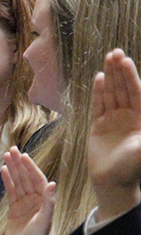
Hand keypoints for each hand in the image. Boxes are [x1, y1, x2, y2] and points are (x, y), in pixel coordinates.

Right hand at [2, 146, 54, 234]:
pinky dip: (7, 180)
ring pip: (18, 181)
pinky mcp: (14, 207)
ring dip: (12, 168)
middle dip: (19, 163)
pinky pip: (10, 190)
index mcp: (44, 201)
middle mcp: (35, 199)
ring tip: (6, 156)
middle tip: (12, 149)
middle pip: (26, 177)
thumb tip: (53, 184)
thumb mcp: (44, 220)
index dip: (31, 167)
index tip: (24, 156)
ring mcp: (24, 202)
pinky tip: (4, 170)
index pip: (37, 179)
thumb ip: (49, 202)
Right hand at [88, 49, 140, 219]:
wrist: (112, 182)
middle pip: (124, 89)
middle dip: (120, 71)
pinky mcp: (99, 125)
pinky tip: (99, 78)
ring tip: (108, 59)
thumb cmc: (132, 168)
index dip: (131, 76)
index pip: (136, 92)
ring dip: (110, 76)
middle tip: (115, 52)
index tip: (126, 60)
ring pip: (112, 93)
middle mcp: (129, 116)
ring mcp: (114, 119)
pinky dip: (99, 91)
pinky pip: (98, 104)